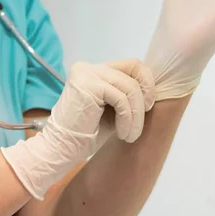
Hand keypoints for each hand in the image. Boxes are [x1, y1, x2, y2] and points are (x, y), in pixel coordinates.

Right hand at [2, 60, 154, 198]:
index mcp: (95, 71)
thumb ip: (127, 95)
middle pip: (134, 67)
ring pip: (130, 87)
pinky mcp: (87, 84)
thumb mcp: (114, 110)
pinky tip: (122, 133)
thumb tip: (154, 90)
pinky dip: (128, 118)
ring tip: (130, 135)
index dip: (147, 83)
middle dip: (146, 95)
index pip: (132, 65)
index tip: (148, 106)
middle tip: (142, 119)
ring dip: (136, 115)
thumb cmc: (86, 135)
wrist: (60, 150)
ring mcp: (87, 73)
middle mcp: (89, 67)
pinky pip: (121, 98)